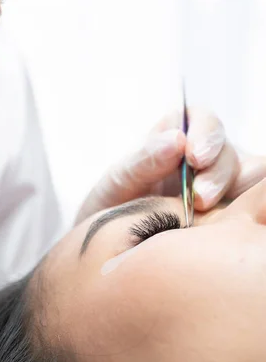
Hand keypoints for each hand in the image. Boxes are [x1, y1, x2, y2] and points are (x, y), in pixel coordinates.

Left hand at [75, 108, 265, 223]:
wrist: (113, 241)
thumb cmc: (114, 202)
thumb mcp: (119, 179)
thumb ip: (144, 159)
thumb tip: (178, 139)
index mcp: (176, 135)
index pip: (203, 120)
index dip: (206, 135)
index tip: (194, 158)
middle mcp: (205, 154)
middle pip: (230, 151)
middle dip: (217, 172)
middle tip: (199, 198)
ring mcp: (221, 181)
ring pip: (249, 175)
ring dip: (232, 190)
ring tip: (204, 211)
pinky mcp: (229, 207)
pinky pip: (248, 202)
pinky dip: (241, 206)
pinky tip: (219, 220)